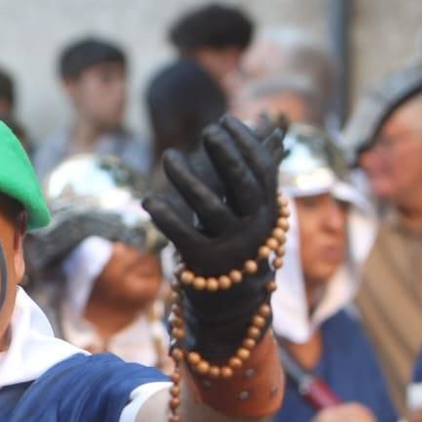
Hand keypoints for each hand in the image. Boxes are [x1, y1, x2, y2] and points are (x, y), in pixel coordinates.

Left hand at [144, 117, 284, 358]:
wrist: (235, 301)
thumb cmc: (238, 238)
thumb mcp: (252, 206)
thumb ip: (258, 168)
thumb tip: (273, 124)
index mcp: (268, 209)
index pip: (263, 169)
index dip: (247, 143)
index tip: (226, 120)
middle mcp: (254, 227)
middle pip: (243, 186)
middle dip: (227, 156)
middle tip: (207, 131)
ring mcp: (231, 247)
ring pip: (210, 209)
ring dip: (187, 180)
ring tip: (168, 156)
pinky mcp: (205, 264)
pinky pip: (184, 237)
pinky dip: (165, 218)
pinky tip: (148, 200)